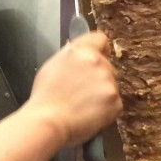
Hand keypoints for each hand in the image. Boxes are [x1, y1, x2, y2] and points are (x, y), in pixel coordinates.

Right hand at [28, 30, 120, 146]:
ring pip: (111, 84)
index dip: (100, 49)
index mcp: (81, 51)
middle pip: (107, 65)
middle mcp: (98, 63)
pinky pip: (114, 102)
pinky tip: (89, 114)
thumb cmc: (45, 97)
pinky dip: (105, 109)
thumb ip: (70, 56)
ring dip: (102, 93)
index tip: (99, 57)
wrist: (48, 122)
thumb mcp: (52, 65)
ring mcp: (109, 82)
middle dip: (99, 75)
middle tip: (82, 90)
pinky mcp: (116, 101)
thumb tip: (79, 54)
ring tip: (82, 104)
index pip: (100, 39)